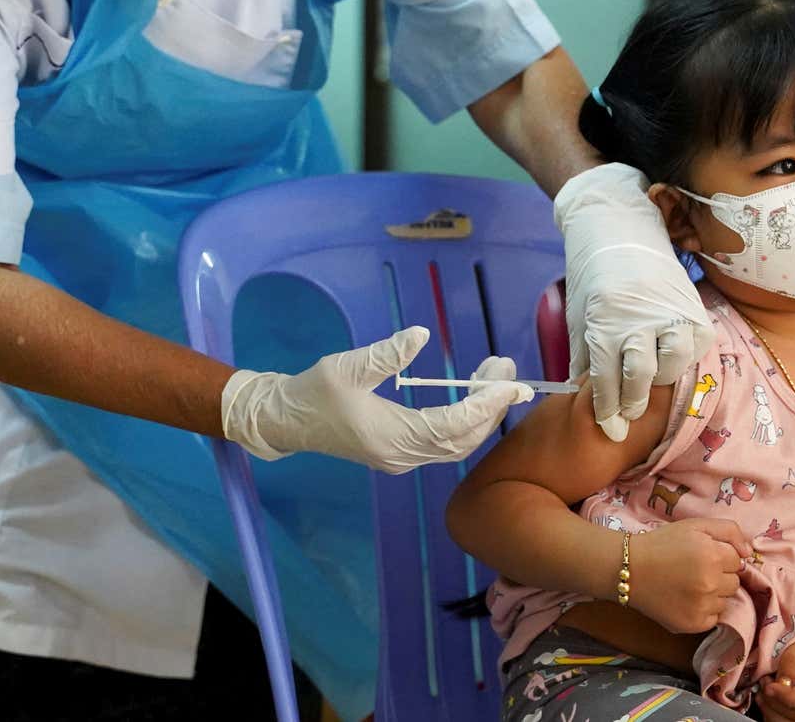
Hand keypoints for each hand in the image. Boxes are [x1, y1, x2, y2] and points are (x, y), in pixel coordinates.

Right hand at [221, 327, 533, 473]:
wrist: (286, 419)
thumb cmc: (314, 391)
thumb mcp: (347, 367)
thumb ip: (386, 354)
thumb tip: (420, 335)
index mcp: (390, 437)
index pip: (451, 426)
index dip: (483, 405)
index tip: (508, 383)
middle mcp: (402, 455)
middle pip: (463, 439)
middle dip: (491, 406)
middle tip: (507, 370)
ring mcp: (402, 458)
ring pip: (457, 444)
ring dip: (481, 413)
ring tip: (495, 376)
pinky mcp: (400, 453)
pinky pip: (445, 443)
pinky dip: (466, 420)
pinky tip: (474, 392)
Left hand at [555, 164, 713, 440]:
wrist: (620, 229)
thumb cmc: (593, 277)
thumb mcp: (579, 316)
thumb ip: (585, 357)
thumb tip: (587, 395)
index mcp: (604, 324)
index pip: (607, 380)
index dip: (608, 410)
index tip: (611, 429)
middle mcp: (638, 320)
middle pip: (641, 377)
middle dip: (634, 403)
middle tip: (629, 415)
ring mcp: (669, 312)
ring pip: (675, 363)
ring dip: (664, 381)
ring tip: (654, 383)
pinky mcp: (692, 306)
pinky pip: (697, 344)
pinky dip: (688, 357)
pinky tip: (674, 360)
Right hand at [626, 518, 751, 633]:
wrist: (630, 569)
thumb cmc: (663, 544)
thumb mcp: (696, 525)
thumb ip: (729, 531)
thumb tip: (749, 553)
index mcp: (714, 556)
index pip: (738, 560)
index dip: (721, 555)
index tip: (703, 555)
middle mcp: (711, 583)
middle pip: (734, 582)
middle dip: (720, 575)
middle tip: (696, 570)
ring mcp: (702, 606)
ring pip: (725, 601)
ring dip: (713, 594)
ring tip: (689, 585)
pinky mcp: (693, 624)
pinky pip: (713, 618)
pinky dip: (704, 610)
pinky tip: (686, 600)